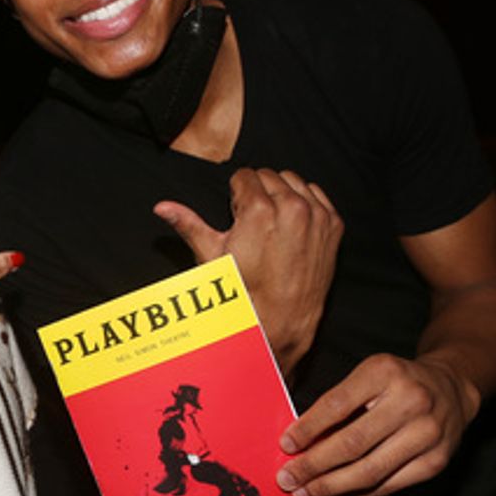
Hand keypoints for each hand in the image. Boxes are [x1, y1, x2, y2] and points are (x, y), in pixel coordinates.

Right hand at [154, 168, 341, 375]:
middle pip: (269, 176)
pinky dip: (304, 202)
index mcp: (259, 211)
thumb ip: (188, 223)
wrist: (282, 319)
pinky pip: (316, 194)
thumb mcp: (211, 255)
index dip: (236, 194)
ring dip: (281, 194)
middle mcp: (291, 208)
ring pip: (293, 180)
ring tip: (272, 221)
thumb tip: (163, 207)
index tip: (237, 213)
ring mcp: (315, 216)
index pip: (244, 176)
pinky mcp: (332, 225)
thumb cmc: (246, 291)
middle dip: (257, 193)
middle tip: (253, 221)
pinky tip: (291, 224)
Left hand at [277, 352, 480, 495]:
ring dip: (331, 488)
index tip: (285, 445)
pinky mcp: (434, 463)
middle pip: (353, 444)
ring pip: (370, 471)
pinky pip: (386, 486)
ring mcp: (427, 435)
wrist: (451, 390)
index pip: (338, 405)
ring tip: (304, 494)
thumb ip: (337, 404)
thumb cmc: (397, 383)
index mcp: (384, 373)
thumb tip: (298, 442)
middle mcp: (410, 402)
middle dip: (314, 466)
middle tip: (287, 479)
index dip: (308, 428)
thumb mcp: (367, 376)